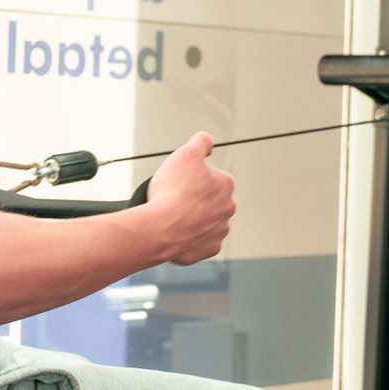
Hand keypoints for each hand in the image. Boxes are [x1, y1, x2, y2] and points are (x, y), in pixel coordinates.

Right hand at [145, 132, 235, 264]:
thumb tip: (208, 140)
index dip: (194, 177)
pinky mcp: (208, 249)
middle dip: (196, 199)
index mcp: (226, 185)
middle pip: (211, 200)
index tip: (180, 181)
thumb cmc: (172, 191)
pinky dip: (190, 238)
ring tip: (173, 216)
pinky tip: (176, 232)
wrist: (160, 228)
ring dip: (194, 219)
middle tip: (175, 198)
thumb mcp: (186, 153)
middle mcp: (228, 208)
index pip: (213, 176)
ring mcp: (219, 231)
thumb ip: (201, 142)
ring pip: (206, 221)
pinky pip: (200, 241)